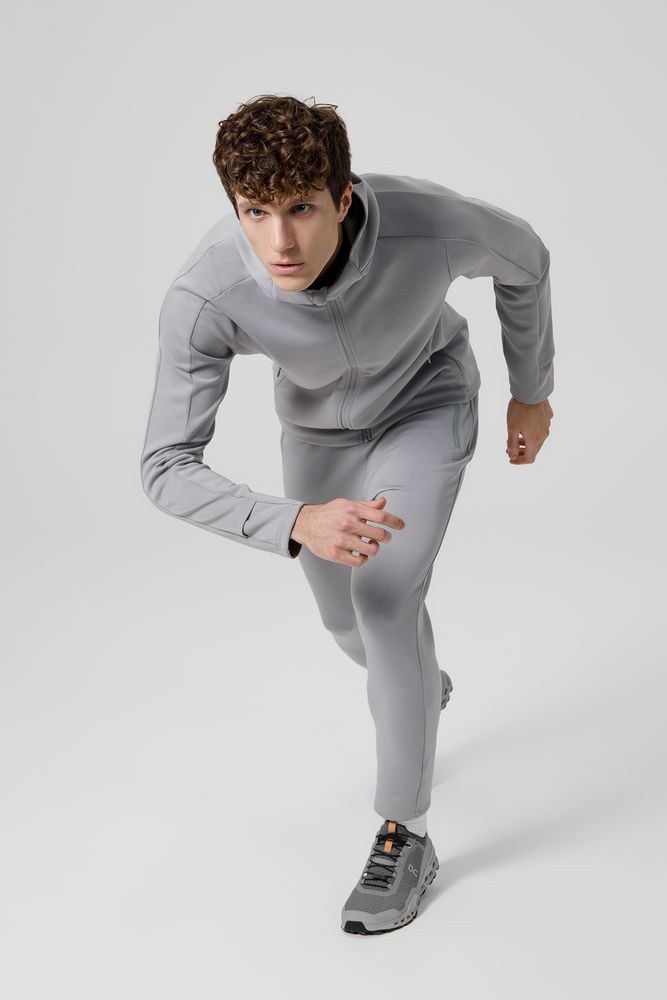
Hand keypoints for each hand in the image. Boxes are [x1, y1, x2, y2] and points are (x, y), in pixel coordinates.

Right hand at [290, 496, 404, 566]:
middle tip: (385, 538)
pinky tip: (360, 553)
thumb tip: (384, 502)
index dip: (395, 522)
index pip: (381, 516)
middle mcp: (347, 523)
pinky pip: (359, 561)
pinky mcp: (335, 553)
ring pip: (371, 550)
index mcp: (351, 509)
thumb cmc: (329, 513)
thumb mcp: (347, 504)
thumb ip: (366, 506)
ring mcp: (341, 540)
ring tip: (371, 545)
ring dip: (374, 548)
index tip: (401, 526)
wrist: (305, 524)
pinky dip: (363, 559)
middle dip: (386, 537)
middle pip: (379, 534)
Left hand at [506, 396, 553, 463]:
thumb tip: (512, 456)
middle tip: (509, 449)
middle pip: (534, 450)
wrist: (530, 391)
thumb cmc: (519, 409)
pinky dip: (531, 433)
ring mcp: (547, 425)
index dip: (519, 461)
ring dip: (526, 443)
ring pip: (537, 440)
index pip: (529, 458)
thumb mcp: (511, 428)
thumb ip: (512, 445)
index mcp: (535, 439)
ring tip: (514, 438)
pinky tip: (523, 427)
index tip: (510, 459)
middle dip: (522, 452)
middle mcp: (544, 434)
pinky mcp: (548, 417)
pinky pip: (540, 429)